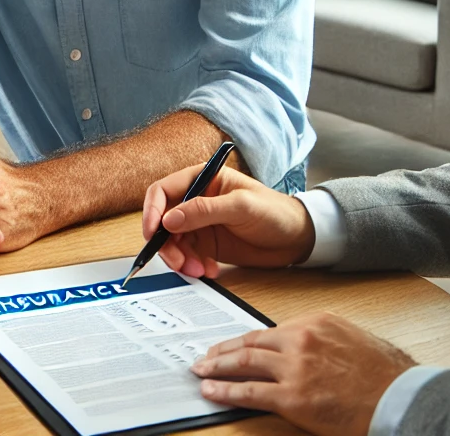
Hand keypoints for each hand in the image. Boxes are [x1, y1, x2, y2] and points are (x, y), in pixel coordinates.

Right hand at [142, 165, 314, 277]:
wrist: (297, 238)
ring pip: (173, 243)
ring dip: (180, 259)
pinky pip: (187, 256)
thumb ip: (205, 210)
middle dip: (166, 244)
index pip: (163, 191)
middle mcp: (196, 201)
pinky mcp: (206, 245)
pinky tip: (211, 271)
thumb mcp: (241, 206)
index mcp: (202, 179)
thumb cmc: (274, 211)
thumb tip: (169, 219)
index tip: (153, 234)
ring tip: (199, 271)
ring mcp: (200, 224)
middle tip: (180, 263)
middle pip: (163, 221)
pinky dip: (193, 266)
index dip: (152, 211)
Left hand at [190, 312, 415, 435]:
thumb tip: (297, 348)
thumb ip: (319, 339)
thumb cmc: (383, 372)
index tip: (230, 345)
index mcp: (314, 322)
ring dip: (218, 366)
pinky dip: (226, 390)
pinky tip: (211, 391)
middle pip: (251, 342)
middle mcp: (300, 338)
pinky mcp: (293, 396)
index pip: (268, 330)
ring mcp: (295, 367)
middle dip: (224, 350)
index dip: (244, 339)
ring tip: (201, 370)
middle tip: (205, 355)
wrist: (399, 397)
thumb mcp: (349, 338)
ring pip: (245, 362)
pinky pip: (251, 391)